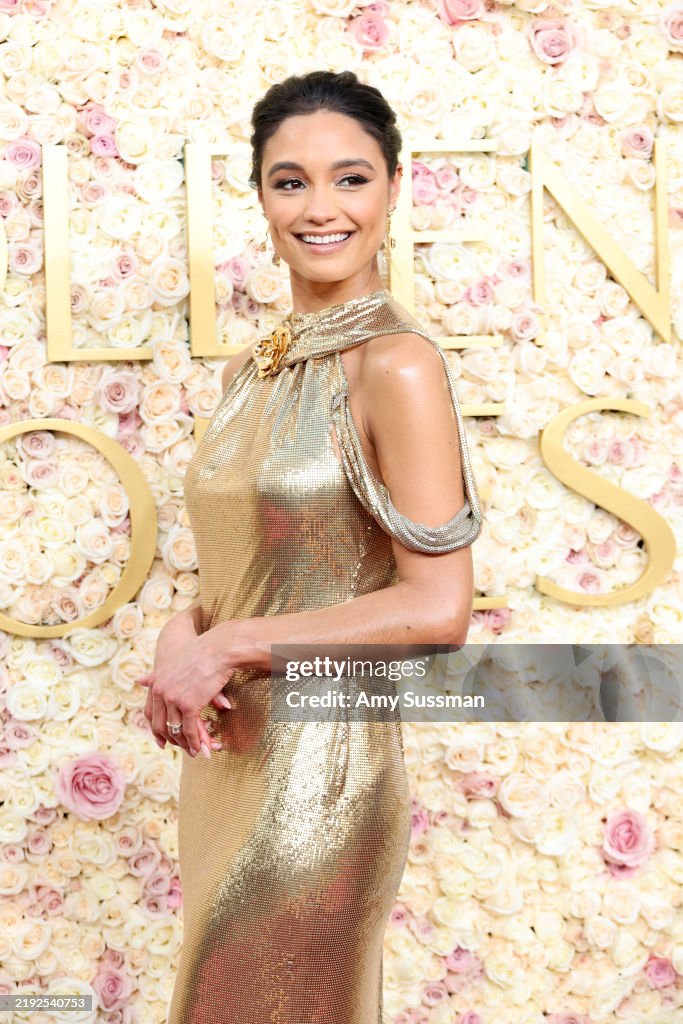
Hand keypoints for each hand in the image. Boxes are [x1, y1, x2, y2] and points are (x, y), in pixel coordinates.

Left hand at [137, 608, 232, 756]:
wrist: (217, 648)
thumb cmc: (198, 652)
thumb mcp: (171, 663)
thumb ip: (154, 675)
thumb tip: (137, 680)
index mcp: (155, 683)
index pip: (149, 714)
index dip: (155, 730)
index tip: (162, 741)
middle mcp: (160, 692)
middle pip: (160, 725)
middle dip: (171, 740)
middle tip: (181, 748)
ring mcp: (173, 699)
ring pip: (175, 731)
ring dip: (185, 745)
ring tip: (193, 752)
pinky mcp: (189, 705)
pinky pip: (190, 730)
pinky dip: (195, 742)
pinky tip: (201, 748)